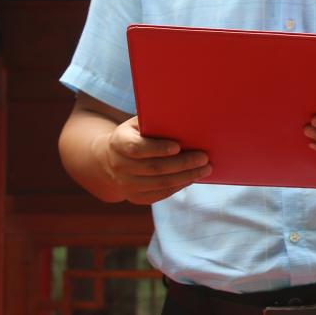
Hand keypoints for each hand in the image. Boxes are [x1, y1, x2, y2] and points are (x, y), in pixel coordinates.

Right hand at [95, 115, 211, 204]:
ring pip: (160, 183)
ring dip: (185, 177)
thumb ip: (153, 121)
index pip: (137, 148)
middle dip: (182, 163)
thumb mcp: (136, 124)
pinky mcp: (136, 197)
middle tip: (204, 157)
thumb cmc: (133, 135)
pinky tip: (192, 178)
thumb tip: (181, 117)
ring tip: (205, 169)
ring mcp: (126, 184)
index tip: (178, 146)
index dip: (158, 148)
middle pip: (154, 167)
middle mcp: (119, 166)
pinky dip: (178, 186)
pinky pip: (160, 194)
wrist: (110, 160)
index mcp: (118, 143)